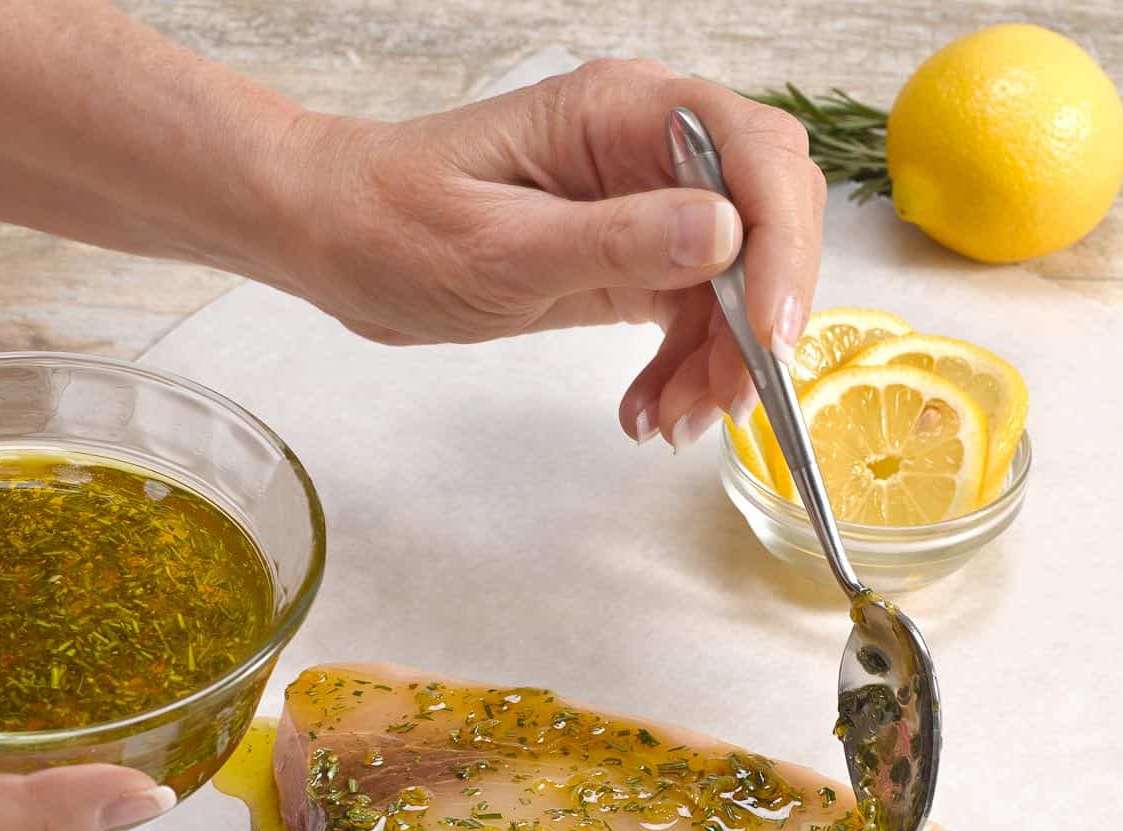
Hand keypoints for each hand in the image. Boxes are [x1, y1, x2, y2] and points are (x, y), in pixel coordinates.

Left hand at [270, 60, 825, 448]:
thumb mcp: (501, 246)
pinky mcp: (630, 259)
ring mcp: (643, 206)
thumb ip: (612, 240)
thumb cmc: (395, 226)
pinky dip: (684, 370)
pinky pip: (690, 314)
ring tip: (670, 424)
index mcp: (620, 114)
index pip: (753, 155)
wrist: (341, 242)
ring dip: (720, 361)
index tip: (771, 335)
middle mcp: (647, 151)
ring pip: (733, 282)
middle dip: (757, 318)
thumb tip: (724, 234)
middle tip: (728, 400)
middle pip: (763, 220)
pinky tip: (648, 411)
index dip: (781, 244)